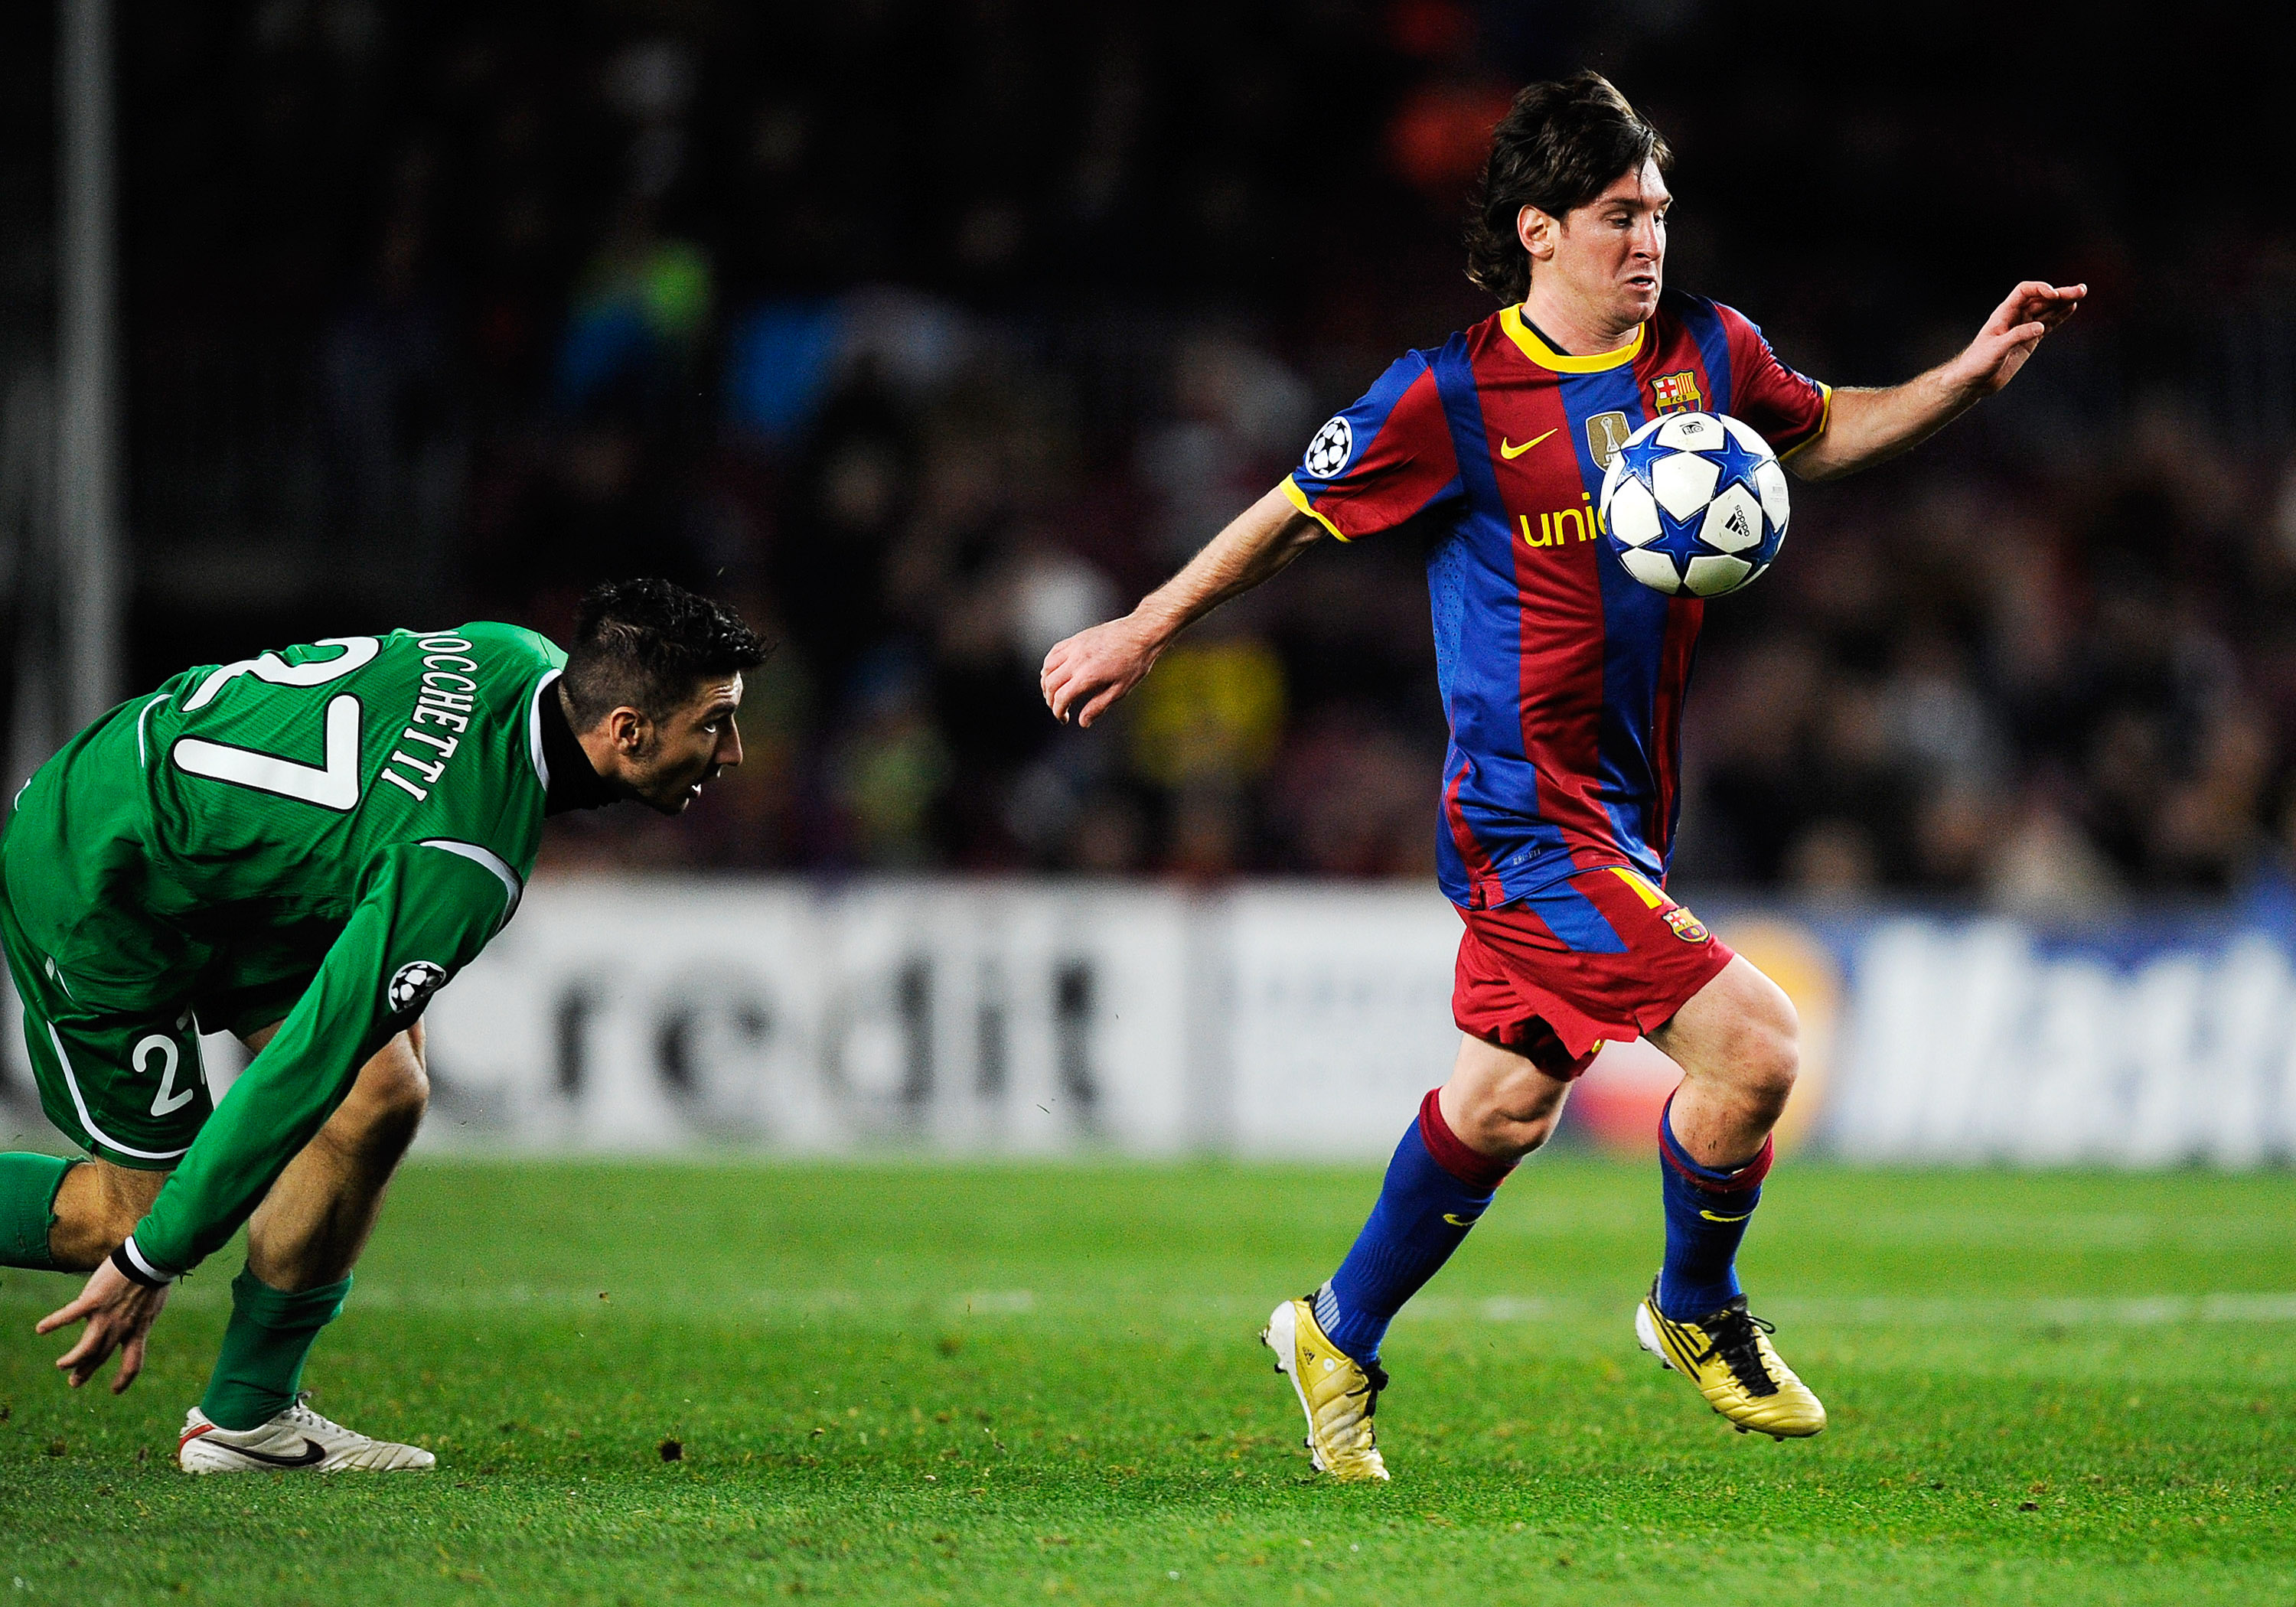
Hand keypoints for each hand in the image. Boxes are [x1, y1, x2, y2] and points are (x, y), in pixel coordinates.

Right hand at [36, 1257, 170, 1393]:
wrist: (151, 1260)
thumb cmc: (155, 1278)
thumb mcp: (152, 1307)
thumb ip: (139, 1319)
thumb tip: (133, 1321)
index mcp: (138, 1330)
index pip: (133, 1363)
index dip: (124, 1380)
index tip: (115, 1391)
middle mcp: (121, 1329)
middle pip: (101, 1358)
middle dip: (87, 1372)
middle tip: (75, 1382)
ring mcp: (105, 1316)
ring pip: (85, 1348)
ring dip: (72, 1360)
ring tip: (61, 1365)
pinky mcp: (91, 1301)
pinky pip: (68, 1316)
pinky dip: (53, 1323)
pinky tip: (40, 1328)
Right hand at [1041, 614, 1166, 728]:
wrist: (1141, 633)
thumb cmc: (1135, 661)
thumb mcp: (1120, 690)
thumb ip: (1098, 706)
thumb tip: (1083, 722)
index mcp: (1087, 676)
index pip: (1061, 698)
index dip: (1058, 711)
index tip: (1063, 718)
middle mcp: (1077, 660)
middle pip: (1050, 684)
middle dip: (1050, 700)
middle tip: (1059, 708)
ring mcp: (1075, 647)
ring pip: (1048, 667)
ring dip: (1046, 683)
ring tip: (1054, 692)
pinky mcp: (1077, 638)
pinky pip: (1054, 652)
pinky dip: (1049, 665)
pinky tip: (1055, 672)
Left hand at [1946, 281, 2085, 396]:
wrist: (1974, 381)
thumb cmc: (1978, 363)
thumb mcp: (1996, 349)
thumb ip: (2017, 336)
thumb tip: (2040, 327)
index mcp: (2004, 313)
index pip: (2024, 292)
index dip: (2040, 289)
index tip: (2054, 295)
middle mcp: (2015, 317)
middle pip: (2040, 299)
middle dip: (2060, 294)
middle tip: (2081, 290)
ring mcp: (2024, 328)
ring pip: (2047, 310)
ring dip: (2063, 302)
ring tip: (2081, 294)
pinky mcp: (2030, 340)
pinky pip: (2048, 324)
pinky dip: (2059, 316)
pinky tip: (2071, 308)